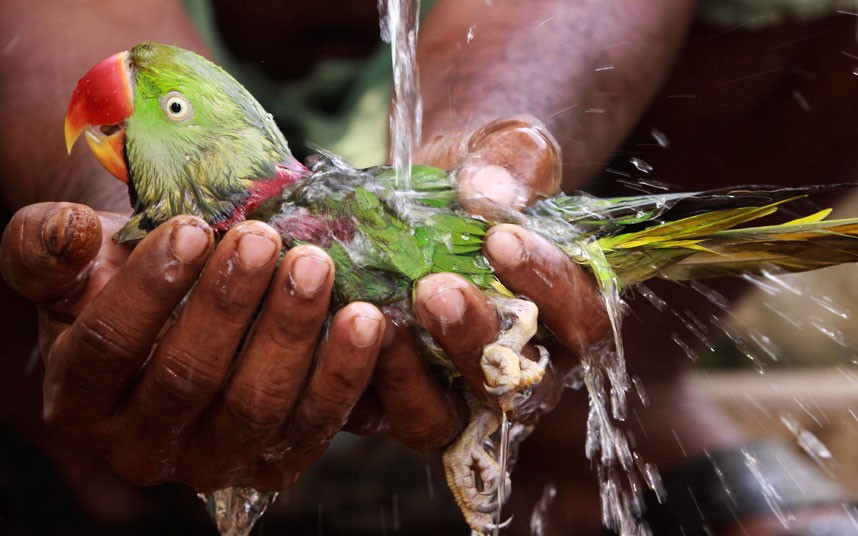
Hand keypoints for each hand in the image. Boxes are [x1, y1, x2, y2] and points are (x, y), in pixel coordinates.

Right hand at [0, 202, 383, 491]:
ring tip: (314, 266)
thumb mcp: (76, 260)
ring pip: (255, 407)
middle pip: (188, 380)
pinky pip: (312, 426)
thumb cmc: (126, 277)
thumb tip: (66, 233)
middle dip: (230, 305)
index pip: (110, 349)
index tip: (194, 227)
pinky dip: (343, 374)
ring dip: (290, 333)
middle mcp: (142, 447)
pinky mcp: (273, 461)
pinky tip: (364, 319)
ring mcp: (213, 461)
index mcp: (81, 402)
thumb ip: (49, 249)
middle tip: (265, 240)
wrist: (185, 303)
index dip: (150, 289)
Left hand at [369, 116, 608, 439]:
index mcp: (565, 318)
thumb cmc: (484, 179)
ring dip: (410, 377)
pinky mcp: (390, 398)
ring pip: (441, 417)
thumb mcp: (508, 150)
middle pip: (510, 384)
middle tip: (434, 288)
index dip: (546, 288)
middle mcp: (514, 371)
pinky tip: (335, 326)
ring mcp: (451, 394)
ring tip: (381, 315)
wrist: (426, 198)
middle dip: (473, 337)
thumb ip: (512, 164)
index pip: (578, 322)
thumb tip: (485, 195)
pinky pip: (376, 411)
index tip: (502, 238)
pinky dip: (355, 378)